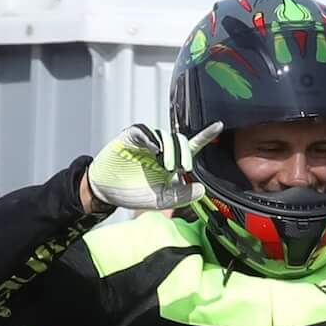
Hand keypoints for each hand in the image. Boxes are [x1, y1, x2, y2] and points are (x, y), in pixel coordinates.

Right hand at [87, 120, 222, 214]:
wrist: (106, 193)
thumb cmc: (133, 194)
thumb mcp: (161, 200)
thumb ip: (181, 196)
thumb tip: (201, 189)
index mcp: (170, 162)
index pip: (191, 147)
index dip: (205, 136)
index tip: (219, 125)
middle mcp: (160, 149)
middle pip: (180, 140)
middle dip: (184, 153)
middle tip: (181, 168)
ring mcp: (145, 143)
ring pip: (165, 136)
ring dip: (170, 149)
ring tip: (165, 165)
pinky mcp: (130, 138)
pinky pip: (144, 132)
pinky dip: (151, 139)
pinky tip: (153, 150)